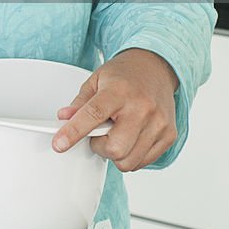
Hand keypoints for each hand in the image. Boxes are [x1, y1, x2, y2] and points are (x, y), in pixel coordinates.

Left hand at [51, 48, 179, 171]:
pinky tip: (130, 137)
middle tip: (98, 134)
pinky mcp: (169, 135)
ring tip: (116, 134)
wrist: (155, 67)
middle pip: (115, 148)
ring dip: (116, 153)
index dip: (73, 132)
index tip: (59, 144)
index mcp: (119, 91)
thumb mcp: (96, 80)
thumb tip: (64, 118)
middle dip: (100, 147)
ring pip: (129, 161)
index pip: (93, 115)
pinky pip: (144, 162)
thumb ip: (80, 102)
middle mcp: (142, 107)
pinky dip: (132, 155)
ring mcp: (158, 123)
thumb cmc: (125, 75)